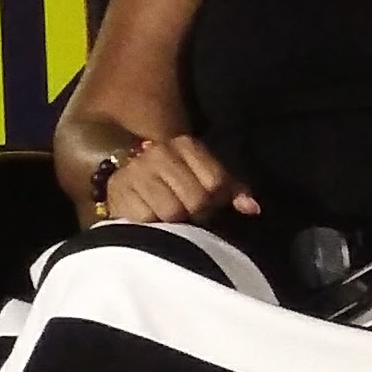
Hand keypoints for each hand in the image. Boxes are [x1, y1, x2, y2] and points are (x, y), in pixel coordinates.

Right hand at [101, 133, 257, 225]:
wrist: (124, 177)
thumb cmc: (172, 181)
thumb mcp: (203, 177)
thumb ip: (230, 190)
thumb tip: (252, 208)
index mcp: (186, 145)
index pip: (216, 183)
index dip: (216, 202)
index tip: (208, 207)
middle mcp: (160, 152)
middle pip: (196, 200)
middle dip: (194, 215)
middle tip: (186, 216)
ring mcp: (137, 171)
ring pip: (172, 213)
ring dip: (172, 223)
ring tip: (167, 218)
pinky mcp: (119, 192)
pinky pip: (147, 221)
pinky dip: (150, 226)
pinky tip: (148, 219)